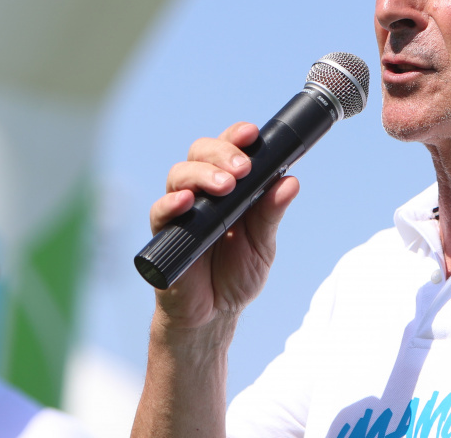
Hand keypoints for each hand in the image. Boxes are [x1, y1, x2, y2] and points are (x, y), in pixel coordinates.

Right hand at [148, 121, 299, 332]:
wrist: (213, 316)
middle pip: (200, 152)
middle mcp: (202, 192)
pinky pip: (160, 211)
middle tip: (242, 169)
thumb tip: (290, 182)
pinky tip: (186, 202)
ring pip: (180, 174)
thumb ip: (271, 214)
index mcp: (230, 187)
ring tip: (226, 187)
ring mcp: (181, 210)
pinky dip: (171, 203)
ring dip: (202, 174)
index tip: (252, 134)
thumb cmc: (237, 275)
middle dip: (222, 153)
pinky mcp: (165, 233)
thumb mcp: (262, 245)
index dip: (237, 137)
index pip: (229, 149)